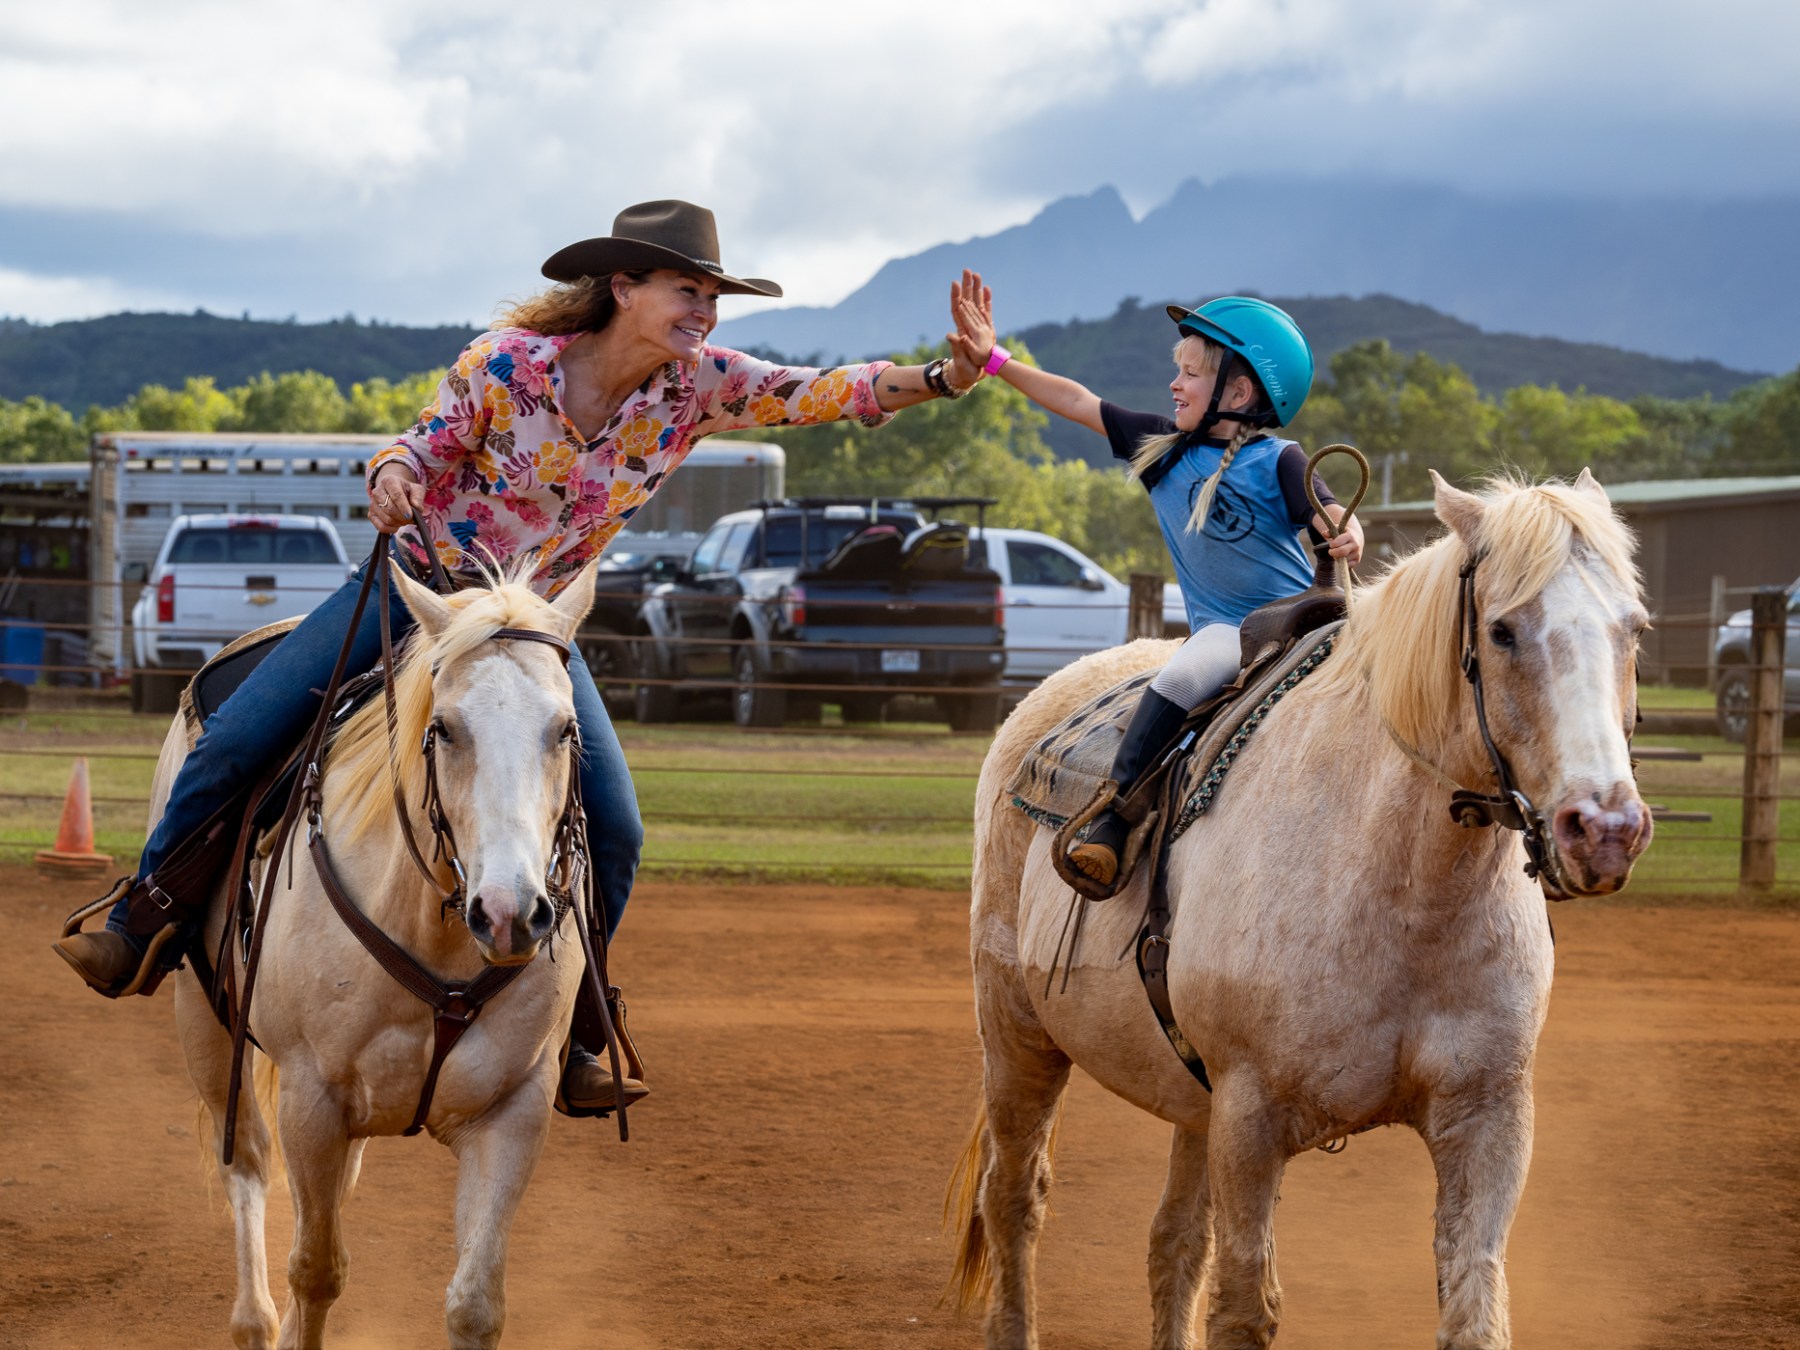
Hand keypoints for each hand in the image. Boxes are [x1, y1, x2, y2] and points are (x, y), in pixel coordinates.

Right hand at [369, 462, 423, 533]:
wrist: (394, 491)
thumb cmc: (407, 491)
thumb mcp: (416, 489)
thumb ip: (418, 497)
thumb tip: (416, 507)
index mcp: (389, 481)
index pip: (396, 495)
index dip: (403, 507)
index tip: (410, 516)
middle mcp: (377, 491)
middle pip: (390, 508)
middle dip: (403, 517)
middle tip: (412, 519)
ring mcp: (372, 503)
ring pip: (386, 519)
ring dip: (399, 523)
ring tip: (405, 520)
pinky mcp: (371, 514)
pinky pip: (381, 527)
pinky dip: (391, 529)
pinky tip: (397, 526)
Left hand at [944, 269, 994, 389]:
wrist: (970, 375)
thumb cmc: (965, 370)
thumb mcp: (960, 360)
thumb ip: (957, 347)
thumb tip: (949, 335)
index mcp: (960, 330)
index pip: (956, 310)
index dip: (955, 296)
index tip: (954, 283)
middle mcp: (965, 325)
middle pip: (965, 301)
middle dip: (965, 286)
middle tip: (966, 270)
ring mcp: (973, 325)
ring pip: (974, 303)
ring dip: (974, 289)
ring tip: (976, 273)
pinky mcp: (981, 328)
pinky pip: (983, 310)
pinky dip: (985, 298)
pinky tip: (987, 288)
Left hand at [1326, 515, 1364, 566]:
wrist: (1356, 538)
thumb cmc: (1343, 534)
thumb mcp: (1338, 530)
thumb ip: (1330, 532)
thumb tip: (1324, 534)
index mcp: (1350, 536)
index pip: (1337, 543)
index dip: (1332, 545)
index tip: (1331, 544)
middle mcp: (1355, 545)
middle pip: (1341, 552)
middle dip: (1333, 552)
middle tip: (1331, 551)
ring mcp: (1357, 553)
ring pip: (1343, 560)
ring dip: (1337, 558)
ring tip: (1338, 553)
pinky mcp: (1357, 561)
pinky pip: (1346, 565)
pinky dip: (1342, 563)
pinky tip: (1342, 558)